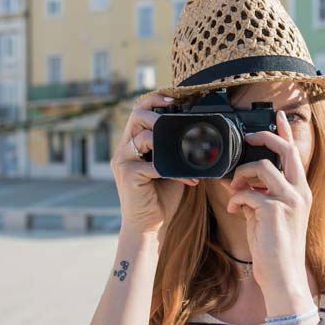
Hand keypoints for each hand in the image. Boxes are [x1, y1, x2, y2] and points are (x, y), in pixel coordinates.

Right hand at [110, 94, 198, 241]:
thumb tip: (201, 136)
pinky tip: (188, 178)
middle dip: (157, 113)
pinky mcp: (128, 176)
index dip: (154, 100)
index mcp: (132, 143)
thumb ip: (177, 150)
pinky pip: (152, 165)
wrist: (149, 225)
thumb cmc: (160, 196)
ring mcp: (123, 162)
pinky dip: (174, 170)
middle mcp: (124, 150)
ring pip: (142, 137)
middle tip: (175, 117)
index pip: (138, 111)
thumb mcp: (171, 166)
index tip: (173, 99)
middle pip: (135, 116)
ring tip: (185, 149)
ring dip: (166, 141)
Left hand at [222, 110, 312, 302]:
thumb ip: (258, 196)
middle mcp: (299, 192)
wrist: (281, 276)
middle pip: (284, 150)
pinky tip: (233, 210)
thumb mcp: (267, 217)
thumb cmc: (274, 248)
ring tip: (234, 190)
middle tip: (248, 137)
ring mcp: (289, 200)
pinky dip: (235, 200)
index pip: (295, 154)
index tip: (277, 115)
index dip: (286, 132)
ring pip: (260, 167)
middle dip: (264, 138)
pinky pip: (246, 193)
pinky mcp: (274, 211)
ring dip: (240, 176)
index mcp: (300, 192)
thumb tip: (238, 184)